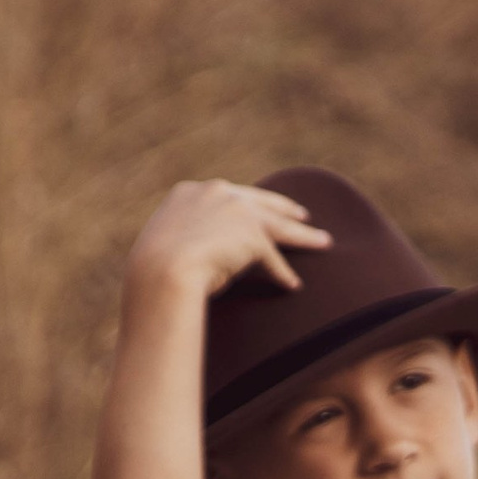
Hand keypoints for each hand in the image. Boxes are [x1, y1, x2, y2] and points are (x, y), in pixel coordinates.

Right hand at [123, 178, 330, 306]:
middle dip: (285, 209)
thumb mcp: (167, 245)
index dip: (248, 203)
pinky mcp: (252, 234)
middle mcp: (216, 193)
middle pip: (261, 203)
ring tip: (323, 243)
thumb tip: (195, 256)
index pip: (229, 195)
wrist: (160, 272)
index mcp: (191, 193)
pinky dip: (283, 274)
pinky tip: (292, 285)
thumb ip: (186, 240)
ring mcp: (236, 211)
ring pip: (279, 225)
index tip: (260, 208)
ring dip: (304, 237)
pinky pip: (273, 259)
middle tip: (303, 216)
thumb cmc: (153, 269)